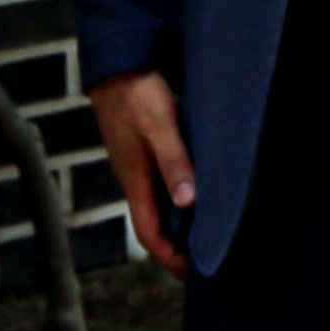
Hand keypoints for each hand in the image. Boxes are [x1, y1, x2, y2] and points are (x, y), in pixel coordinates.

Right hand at [90, 68, 198, 273]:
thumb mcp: (158, 124)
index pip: (149, 234)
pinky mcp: (145, 146)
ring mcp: (138, 162)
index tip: (195, 273)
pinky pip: (163, 182)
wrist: (119, 57)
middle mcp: (134, 176)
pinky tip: (200, 190)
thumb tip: (187, 202)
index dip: (170, 257)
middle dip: (178, 245)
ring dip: (181, 220)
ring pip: (160, 202)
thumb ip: (173, 160)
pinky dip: (181, 195)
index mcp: (134, 179)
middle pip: (155, 223)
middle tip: (209, 256)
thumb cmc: (136, 90)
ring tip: (210, 230)